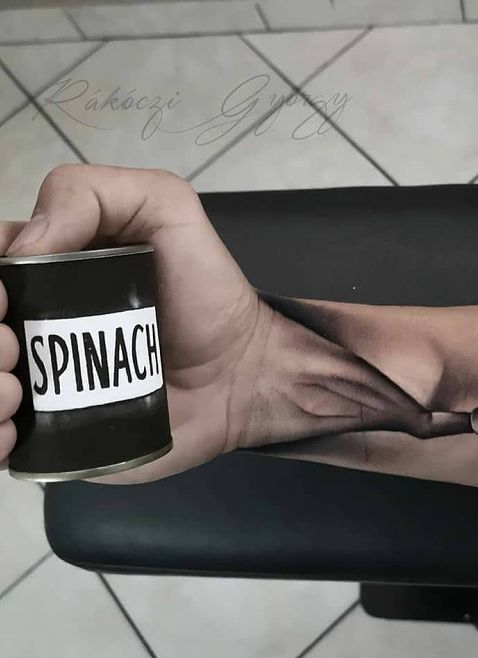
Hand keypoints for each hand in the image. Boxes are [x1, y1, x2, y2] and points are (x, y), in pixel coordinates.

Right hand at [0, 164, 266, 482]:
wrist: (243, 372)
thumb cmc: (206, 291)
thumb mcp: (165, 209)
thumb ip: (92, 193)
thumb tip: (19, 244)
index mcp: (45, 271)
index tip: (7, 300)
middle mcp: (33, 325)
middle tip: (15, 349)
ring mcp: (42, 382)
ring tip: (16, 393)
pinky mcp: (56, 434)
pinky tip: (12, 430)